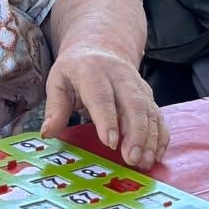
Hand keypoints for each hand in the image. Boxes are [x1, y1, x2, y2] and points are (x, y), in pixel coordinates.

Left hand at [43, 47, 168, 169]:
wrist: (101, 46)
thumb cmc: (75, 69)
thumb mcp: (58, 82)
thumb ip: (55, 108)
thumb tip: (47, 133)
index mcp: (93, 71)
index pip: (102, 97)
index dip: (107, 120)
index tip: (110, 143)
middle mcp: (120, 77)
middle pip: (133, 104)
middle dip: (136, 133)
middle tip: (132, 159)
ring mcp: (137, 85)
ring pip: (149, 111)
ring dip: (150, 138)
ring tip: (144, 162)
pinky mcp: (148, 95)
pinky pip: (158, 116)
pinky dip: (160, 135)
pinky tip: (157, 154)